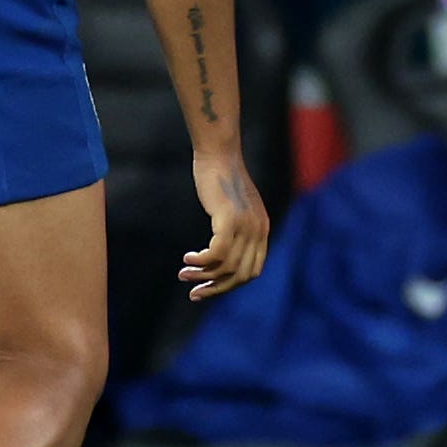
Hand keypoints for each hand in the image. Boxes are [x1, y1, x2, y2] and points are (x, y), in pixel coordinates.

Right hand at [182, 152, 269, 299]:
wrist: (218, 153)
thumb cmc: (220, 178)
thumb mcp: (234, 206)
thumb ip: (235, 228)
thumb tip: (222, 253)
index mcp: (262, 230)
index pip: (252, 272)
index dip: (229, 285)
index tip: (207, 288)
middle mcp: (257, 230)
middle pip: (241, 276)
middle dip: (216, 289)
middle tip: (193, 293)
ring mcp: (245, 225)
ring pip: (226, 267)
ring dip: (202, 276)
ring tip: (183, 274)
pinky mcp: (229, 218)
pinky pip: (217, 253)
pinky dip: (201, 261)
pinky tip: (187, 258)